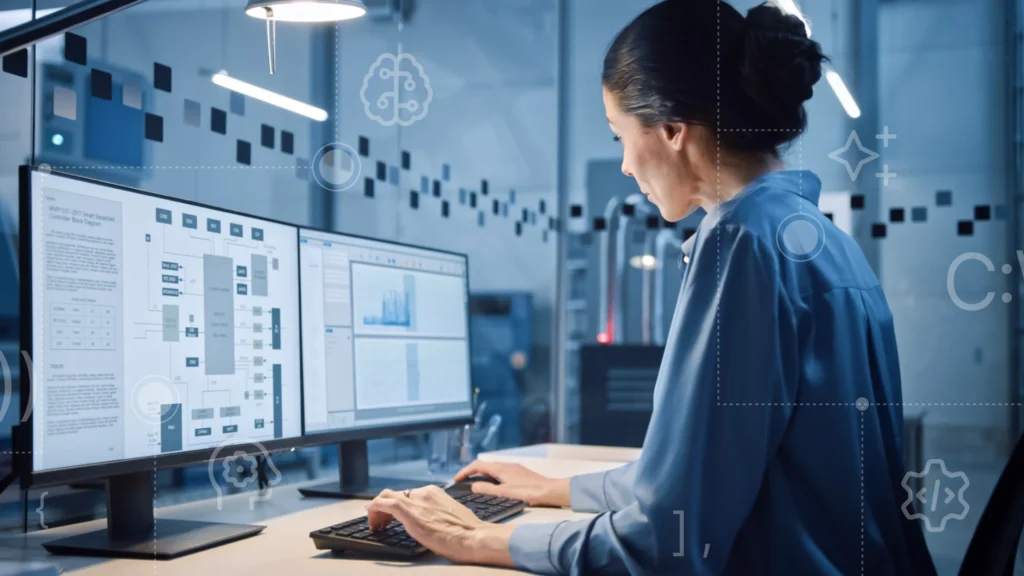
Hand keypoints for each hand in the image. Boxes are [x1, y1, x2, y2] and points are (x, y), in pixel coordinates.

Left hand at [366, 486, 514, 566]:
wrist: (473, 537)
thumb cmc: (467, 532)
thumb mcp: (450, 516)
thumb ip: (436, 513)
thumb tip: (429, 521)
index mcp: (434, 492)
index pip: (408, 494)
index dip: (396, 505)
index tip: (392, 517)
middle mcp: (424, 492)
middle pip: (395, 495)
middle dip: (385, 508)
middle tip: (381, 523)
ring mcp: (416, 501)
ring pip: (387, 497)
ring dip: (377, 510)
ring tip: (376, 525)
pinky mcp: (410, 512)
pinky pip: (385, 504)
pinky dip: (374, 508)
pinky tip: (370, 516)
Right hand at [454, 461, 570, 507]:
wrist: (550, 491)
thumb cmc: (529, 492)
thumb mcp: (504, 493)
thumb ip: (487, 489)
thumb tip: (473, 485)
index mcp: (501, 468)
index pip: (477, 465)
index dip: (465, 471)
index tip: (456, 479)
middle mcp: (506, 465)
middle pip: (484, 466)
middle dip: (472, 472)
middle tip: (463, 482)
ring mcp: (514, 469)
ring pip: (493, 469)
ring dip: (482, 475)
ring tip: (475, 484)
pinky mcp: (519, 474)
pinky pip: (500, 472)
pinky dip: (491, 477)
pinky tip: (494, 486)